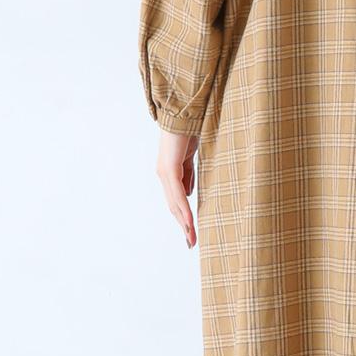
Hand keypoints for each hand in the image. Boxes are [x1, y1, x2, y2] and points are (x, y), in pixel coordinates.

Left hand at [155, 130, 198, 246]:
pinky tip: (188, 220)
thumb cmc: (189, 131)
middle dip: (183, 226)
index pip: (176, 200)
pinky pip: (178, 192)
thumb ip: (189, 173)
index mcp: (170, 172)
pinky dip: (183, 208)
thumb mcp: (191, 156)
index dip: (183, 217)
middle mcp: (164, 174)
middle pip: (174, 206)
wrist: (183, 113)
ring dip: (184, 222)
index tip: (190, 232)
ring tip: (191, 238)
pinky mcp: (169, 167)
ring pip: (174, 203)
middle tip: (191, 243)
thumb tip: (190, 192)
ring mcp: (165, 172)